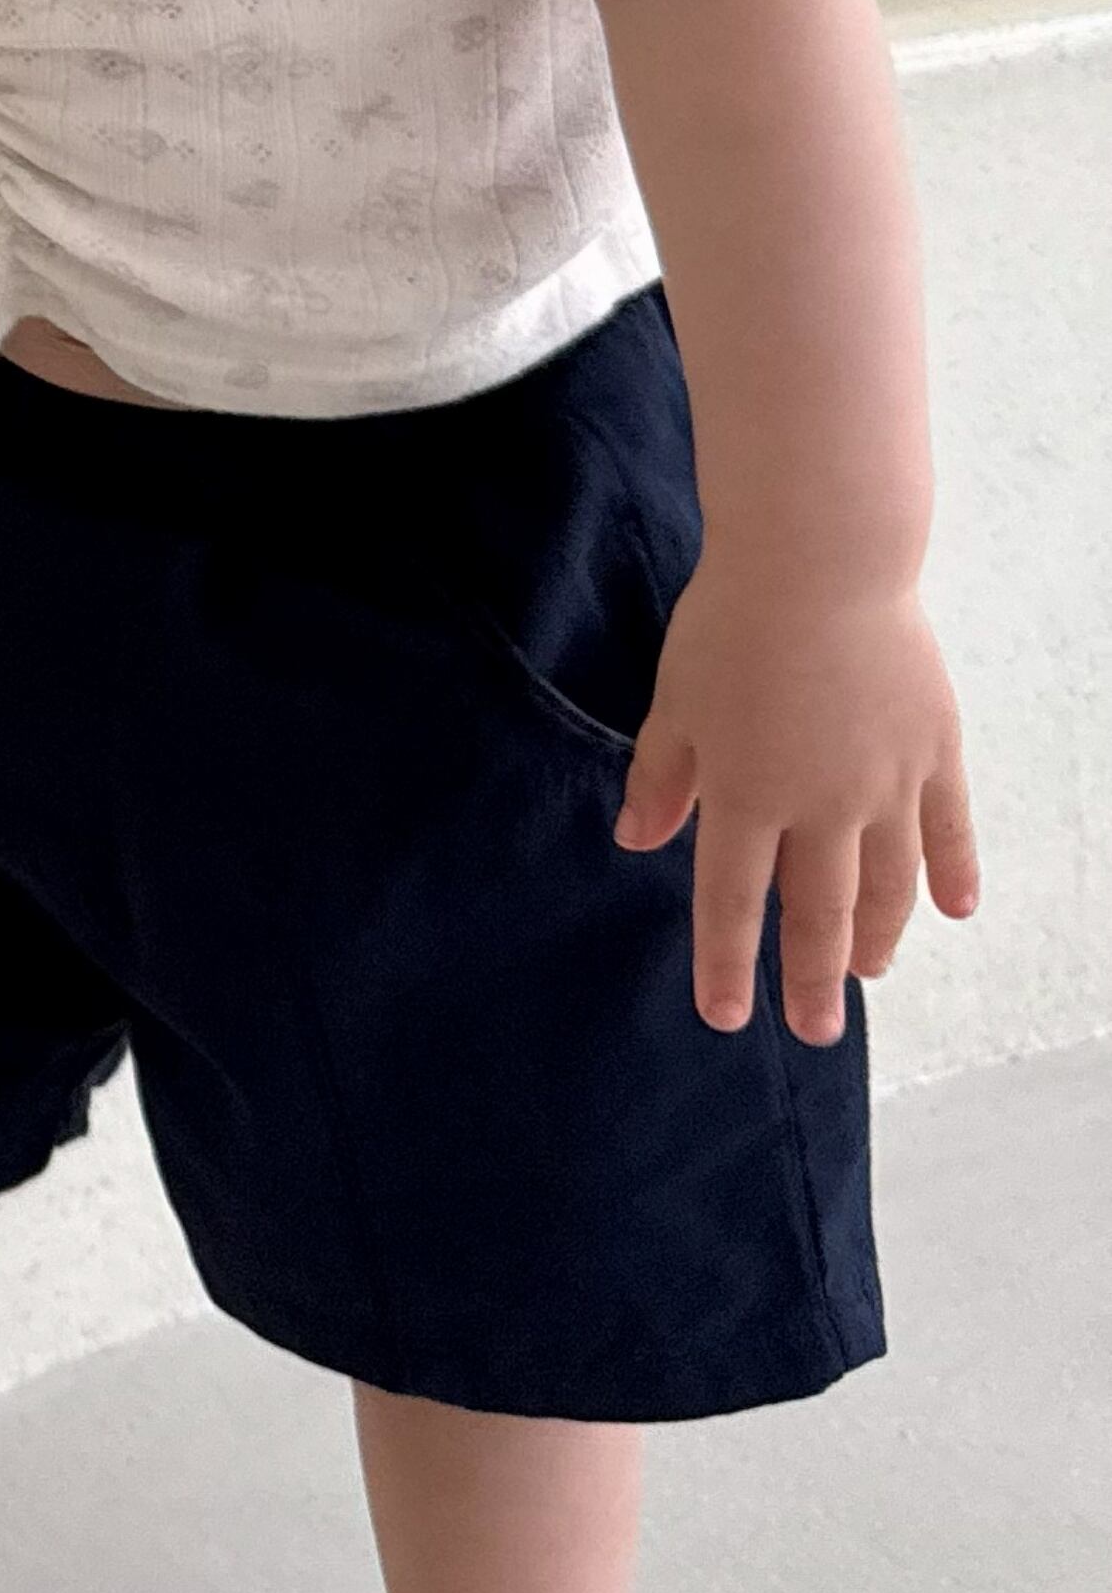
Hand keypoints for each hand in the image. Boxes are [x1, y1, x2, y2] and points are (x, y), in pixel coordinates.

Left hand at [612, 560, 984, 1043]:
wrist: (821, 562)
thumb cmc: (731, 623)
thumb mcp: (675, 699)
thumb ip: (662, 776)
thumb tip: (637, 841)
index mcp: (746, 794)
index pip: (730, 899)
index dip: (727, 963)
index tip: (726, 1017)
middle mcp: (821, 804)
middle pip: (817, 910)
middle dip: (812, 978)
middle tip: (816, 1031)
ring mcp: (886, 783)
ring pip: (888, 884)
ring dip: (877, 936)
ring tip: (867, 974)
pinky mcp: (935, 751)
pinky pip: (949, 829)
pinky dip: (954, 873)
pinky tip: (955, 912)